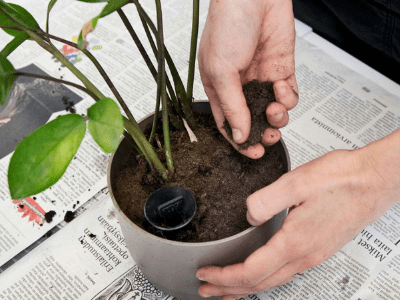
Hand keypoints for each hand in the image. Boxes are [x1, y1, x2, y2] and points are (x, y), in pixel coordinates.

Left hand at [196, 132, 399, 298]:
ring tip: (229, 289)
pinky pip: (285, 272)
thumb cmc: (343, 179)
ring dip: (247, 287)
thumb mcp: (297, 182)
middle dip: (230, 290)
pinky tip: (262, 272)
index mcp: (295, 243)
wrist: (376, 179)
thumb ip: (265, 200)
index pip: (250, 272)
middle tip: (207, 290)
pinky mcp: (319, 247)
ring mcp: (314, 254)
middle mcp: (305, 255)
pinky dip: (265, 278)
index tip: (205, 275)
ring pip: (273, 281)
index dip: (223, 277)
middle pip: (259, 284)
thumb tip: (247, 215)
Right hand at [198, 0, 297, 158]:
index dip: (240, 141)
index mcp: (219, 89)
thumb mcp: (221, 72)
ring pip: (273, 112)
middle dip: (263, 134)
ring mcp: (262, 79)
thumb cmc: (228, 25)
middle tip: (268, 139)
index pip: (229, 124)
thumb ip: (232, 106)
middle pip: (253, 122)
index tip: (252, 153)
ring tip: (275, 109)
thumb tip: (239, 135)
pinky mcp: (281, 70)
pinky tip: (282, 88)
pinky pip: (288, 94)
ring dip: (277, 116)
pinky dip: (289, 97)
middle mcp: (240, 87)